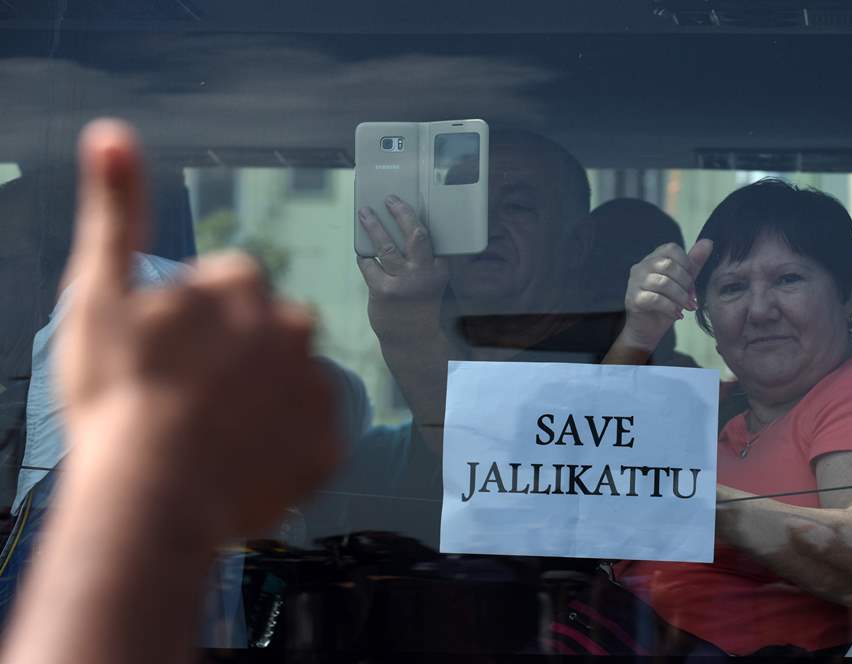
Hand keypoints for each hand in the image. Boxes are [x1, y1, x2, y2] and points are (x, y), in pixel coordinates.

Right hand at [56, 119, 339, 541]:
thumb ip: (116, 211)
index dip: (195, 323)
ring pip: (291, 384)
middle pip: (270, 332)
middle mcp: (294, 325)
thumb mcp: (100, 291)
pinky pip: (308, 440)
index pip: (231, 287)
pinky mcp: (328, 444)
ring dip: (264, 402)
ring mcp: (315, 387)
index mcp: (242, 285)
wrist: (151, 494)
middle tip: (191, 400)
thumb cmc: (118, 393)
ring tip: (213, 439)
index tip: (168, 356)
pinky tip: (241, 468)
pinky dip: (283, 451)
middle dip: (240, 356)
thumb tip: (113, 132)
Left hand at [356, 196, 448, 335]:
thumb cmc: (419, 304)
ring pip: (386, 246)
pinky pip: (369, 265)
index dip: (416, 216)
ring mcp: (402, 282)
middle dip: (401, 213)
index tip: (404, 200)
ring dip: (373, 226)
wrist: (412, 338)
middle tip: (389, 198)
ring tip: (364, 213)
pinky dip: (363, 256)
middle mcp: (424, 273)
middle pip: (415, 235)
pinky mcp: (383, 291)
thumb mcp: (430, 281)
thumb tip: (401, 228)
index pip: (429, 236)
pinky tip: (361, 252)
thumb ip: (422, 260)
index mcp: (439, 268)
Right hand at [620, 239, 713, 351]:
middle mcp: (640, 267)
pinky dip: (670, 307)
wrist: (647, 330)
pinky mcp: (633, 299)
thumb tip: (708, 242)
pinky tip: (677, 315)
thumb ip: (693, 263)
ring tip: (687, 307)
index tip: (692, 282)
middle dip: (685, 283)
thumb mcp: (682, 283)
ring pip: (663, 282)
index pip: (671, 249)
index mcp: (652, 259)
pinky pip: (655, 299)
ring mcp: (634, 283)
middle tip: (692, 298)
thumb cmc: (665, 305)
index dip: (686, 264)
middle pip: (668, 265)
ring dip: (680, 296)